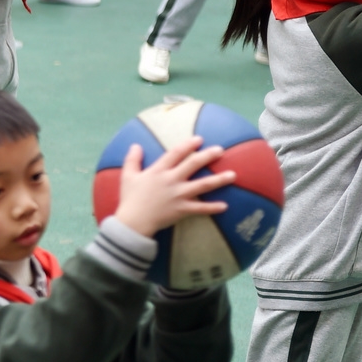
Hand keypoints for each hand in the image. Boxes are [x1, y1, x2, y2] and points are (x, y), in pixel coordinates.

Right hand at [110, 137, 235, 239]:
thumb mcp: (128, 176)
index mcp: (158, 171)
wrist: (133, 222)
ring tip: (233, 175)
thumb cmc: (130, 199)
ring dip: (219, 179)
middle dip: (207, 156)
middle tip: (220, 150)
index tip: (199, 139)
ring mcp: (178, 195)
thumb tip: (135, 145)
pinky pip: (201, 208)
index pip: (176, 153)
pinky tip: (225, 206)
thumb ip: (132, 160)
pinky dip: (213, 207)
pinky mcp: (182, 209)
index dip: (188, 145)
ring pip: (203, 185)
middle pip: (193, 164)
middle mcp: (171, 180)